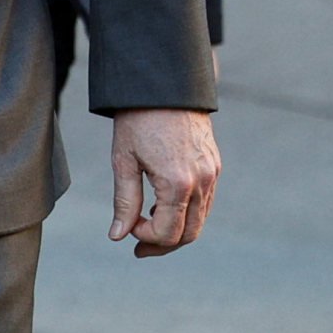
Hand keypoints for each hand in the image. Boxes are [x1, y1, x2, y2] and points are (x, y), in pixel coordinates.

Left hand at [106, 108, 218, 255]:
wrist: (164, 85)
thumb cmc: (138, 120)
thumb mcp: (124, 161)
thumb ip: (125, 202)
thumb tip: (118, 235)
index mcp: (177, 184)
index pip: (167, 233)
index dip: (145, 237)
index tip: (128, 227)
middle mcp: (201, 182)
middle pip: (189, 234)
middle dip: (162, 244)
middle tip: (138, 247)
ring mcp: (212, 174)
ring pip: (200, 221)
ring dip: (176, 230)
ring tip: (149, 227)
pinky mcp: (215, 165)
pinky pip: (206, 202)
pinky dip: (187, 213)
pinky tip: (165, 207)